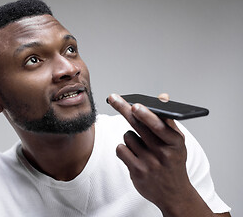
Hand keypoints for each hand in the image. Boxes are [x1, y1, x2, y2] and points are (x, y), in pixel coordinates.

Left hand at [107, 93, 215, 216]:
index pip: (158, 125)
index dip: (145, 115)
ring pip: (128, 136)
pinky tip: (133, 155)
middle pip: (138, 126)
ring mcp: (149, 163)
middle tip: (112, 98)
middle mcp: (162, 153)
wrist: (174, 194)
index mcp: (175, 142)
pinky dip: (124, 148)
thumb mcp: (177, 141)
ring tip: (141, 146)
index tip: (135, 105)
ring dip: (130, 137)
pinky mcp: (137, 172)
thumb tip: (162, 97)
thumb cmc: (173, 161)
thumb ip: (168, 118)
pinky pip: (121, 149)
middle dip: (124, 109)